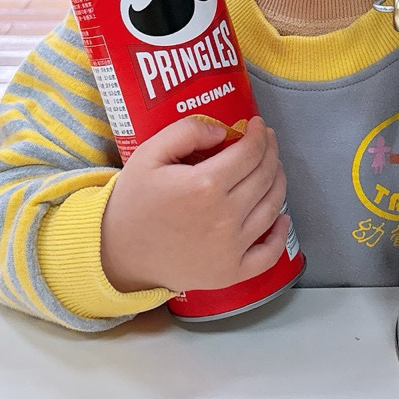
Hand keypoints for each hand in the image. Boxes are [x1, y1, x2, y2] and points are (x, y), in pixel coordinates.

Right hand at [100, 115, 288, 294]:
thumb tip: (223, 131)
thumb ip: (187, 131)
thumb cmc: (133, 200)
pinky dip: (281, 235)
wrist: (116, 252)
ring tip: (272, 169)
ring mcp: (230, 249)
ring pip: (272, 208)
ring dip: (279, 182)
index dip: (259, 135)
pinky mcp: (229, 273)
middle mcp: (224, 218)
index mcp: (204, 186)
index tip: (258, 125)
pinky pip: (268, 254)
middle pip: (265, 177)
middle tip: (267, 142)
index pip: (250, 153)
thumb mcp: (150, 154)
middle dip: (271, 153)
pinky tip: (282, 218)